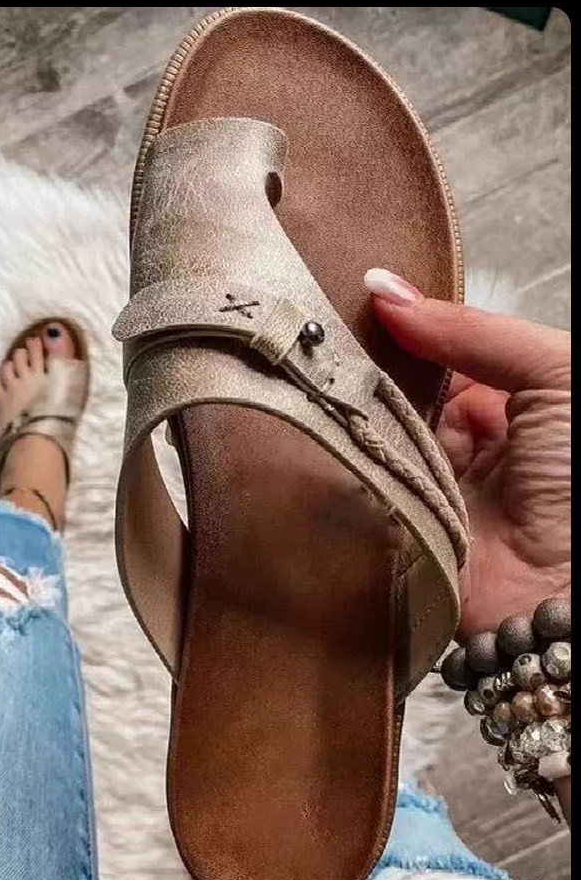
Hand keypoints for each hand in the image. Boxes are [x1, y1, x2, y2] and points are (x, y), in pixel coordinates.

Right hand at [365, 269, 569, 640]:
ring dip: (362, 406)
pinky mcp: (401, 518)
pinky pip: (368, 474)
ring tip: (324, 371)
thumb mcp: (557, 373)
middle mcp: (475, 437)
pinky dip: (353, 451)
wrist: (563, 591)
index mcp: (518, 397)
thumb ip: (474, 330)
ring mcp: (436, 479)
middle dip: (376, 363)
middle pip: (409, 385)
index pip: (449, 348)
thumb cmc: (580, 476)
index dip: (411, 324)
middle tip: (332, 332)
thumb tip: (386, 288)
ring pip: (383, 426)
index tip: (363, 298)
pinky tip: (329, 420)